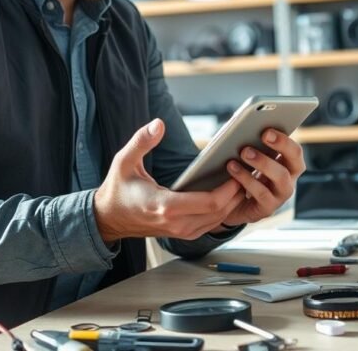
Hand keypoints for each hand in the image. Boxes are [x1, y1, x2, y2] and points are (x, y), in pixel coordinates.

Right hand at [93, 119, 243, 242]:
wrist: (109, 219)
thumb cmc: (118, 190)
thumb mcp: (124, 161)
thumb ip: (141, 141)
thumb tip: (158, 123)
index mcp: (165, 206)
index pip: (210, 202)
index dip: (229, 187)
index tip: (238, 169)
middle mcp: (177, 223)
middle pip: (221, 212)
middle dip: (238, 191)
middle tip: (248, 169)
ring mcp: (182, 231)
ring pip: (220, 220)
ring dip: (234, 201)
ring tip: (242, 177)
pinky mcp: (184, 233)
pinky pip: (212, 223)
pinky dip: (224, 209)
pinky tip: (229, 191)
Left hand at [220, 129, 305, 226]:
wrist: (229, 206)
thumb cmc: (239, 174)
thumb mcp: (246, 158)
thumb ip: (249, 143)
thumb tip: (243, 125)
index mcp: (286, 163)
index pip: (294, 149)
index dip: (284, 138)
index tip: (268, 128)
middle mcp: (289, 178)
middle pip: (296, 160)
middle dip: (282, 145)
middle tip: (263, 134)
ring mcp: (281, 195)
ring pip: (281, 177)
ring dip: (263, 162)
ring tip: (244, 151)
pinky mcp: (268, 208)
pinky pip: (262, 193)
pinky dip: (247, 179)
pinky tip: (233, 169)